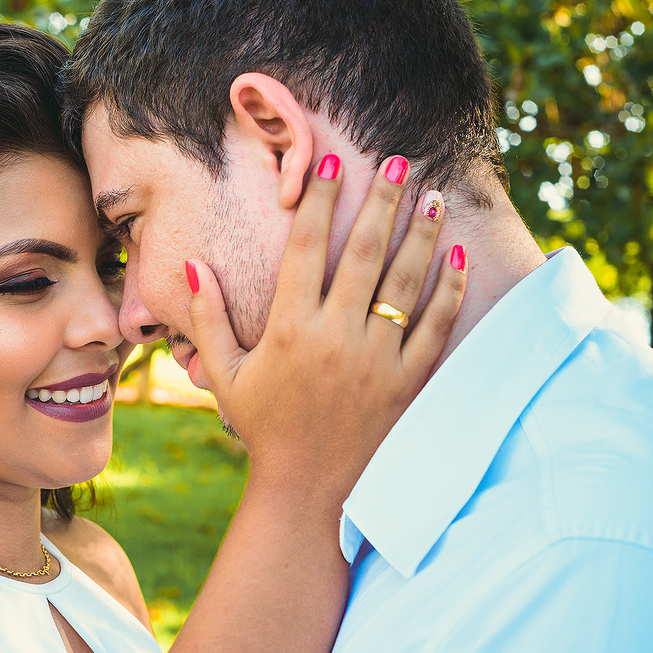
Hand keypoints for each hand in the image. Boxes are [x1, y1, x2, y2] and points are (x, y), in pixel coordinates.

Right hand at [186, 155, 465, 499]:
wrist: (310, 492)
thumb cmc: (264, 429)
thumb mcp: (225, 375)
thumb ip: (208, 319)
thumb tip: (194, 265)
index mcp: (290, 329)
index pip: (308, 247)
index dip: (320, 200)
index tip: (331, 163)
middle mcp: (337, 338)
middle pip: (366, 252)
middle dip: (384, 200)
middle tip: (401, 161)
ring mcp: (378, 360)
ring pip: (407, 282)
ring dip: (422, 233)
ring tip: (433, 195)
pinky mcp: (409, 383)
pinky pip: (437, 326)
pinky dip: (450, 289)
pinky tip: (457, 254)